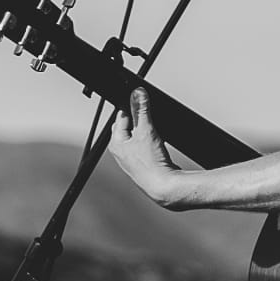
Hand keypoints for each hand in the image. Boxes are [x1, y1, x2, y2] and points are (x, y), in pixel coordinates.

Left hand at [107, 90, 200, 207]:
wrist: (164, 187)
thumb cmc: (151, 164)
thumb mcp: (146, 131)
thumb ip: (142, 110)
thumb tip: (138, 93)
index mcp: (115, 143)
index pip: (120, 117)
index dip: (132, 107)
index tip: (141, 100)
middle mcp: (121, 152)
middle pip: (129, 127)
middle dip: (140, 120)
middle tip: (150, 118)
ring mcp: (132, 160)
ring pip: (138, 138)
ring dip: (147, 132)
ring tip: (155, 134)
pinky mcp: (144, 165)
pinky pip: (146, 148)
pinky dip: (152, 143)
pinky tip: (159, 146)